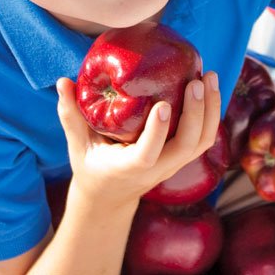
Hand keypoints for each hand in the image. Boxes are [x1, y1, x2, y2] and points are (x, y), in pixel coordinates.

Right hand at [56, 72, 220, 207]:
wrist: (110, 197)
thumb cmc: (92, 166)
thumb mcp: (77, 145)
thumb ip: (70, 114)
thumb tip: (63, 81)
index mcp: (129, 167)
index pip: (148, 153)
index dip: (157, 131)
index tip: (162, 105)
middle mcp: (157, 168)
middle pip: (187, 146)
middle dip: (197, 113)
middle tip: (196, 81)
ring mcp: (173, 164)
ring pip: (202, 141)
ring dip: (211, 110)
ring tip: (211, 77)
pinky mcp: (181, 156)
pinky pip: (204, 136)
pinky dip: (211, 113)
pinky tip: (210, 86)